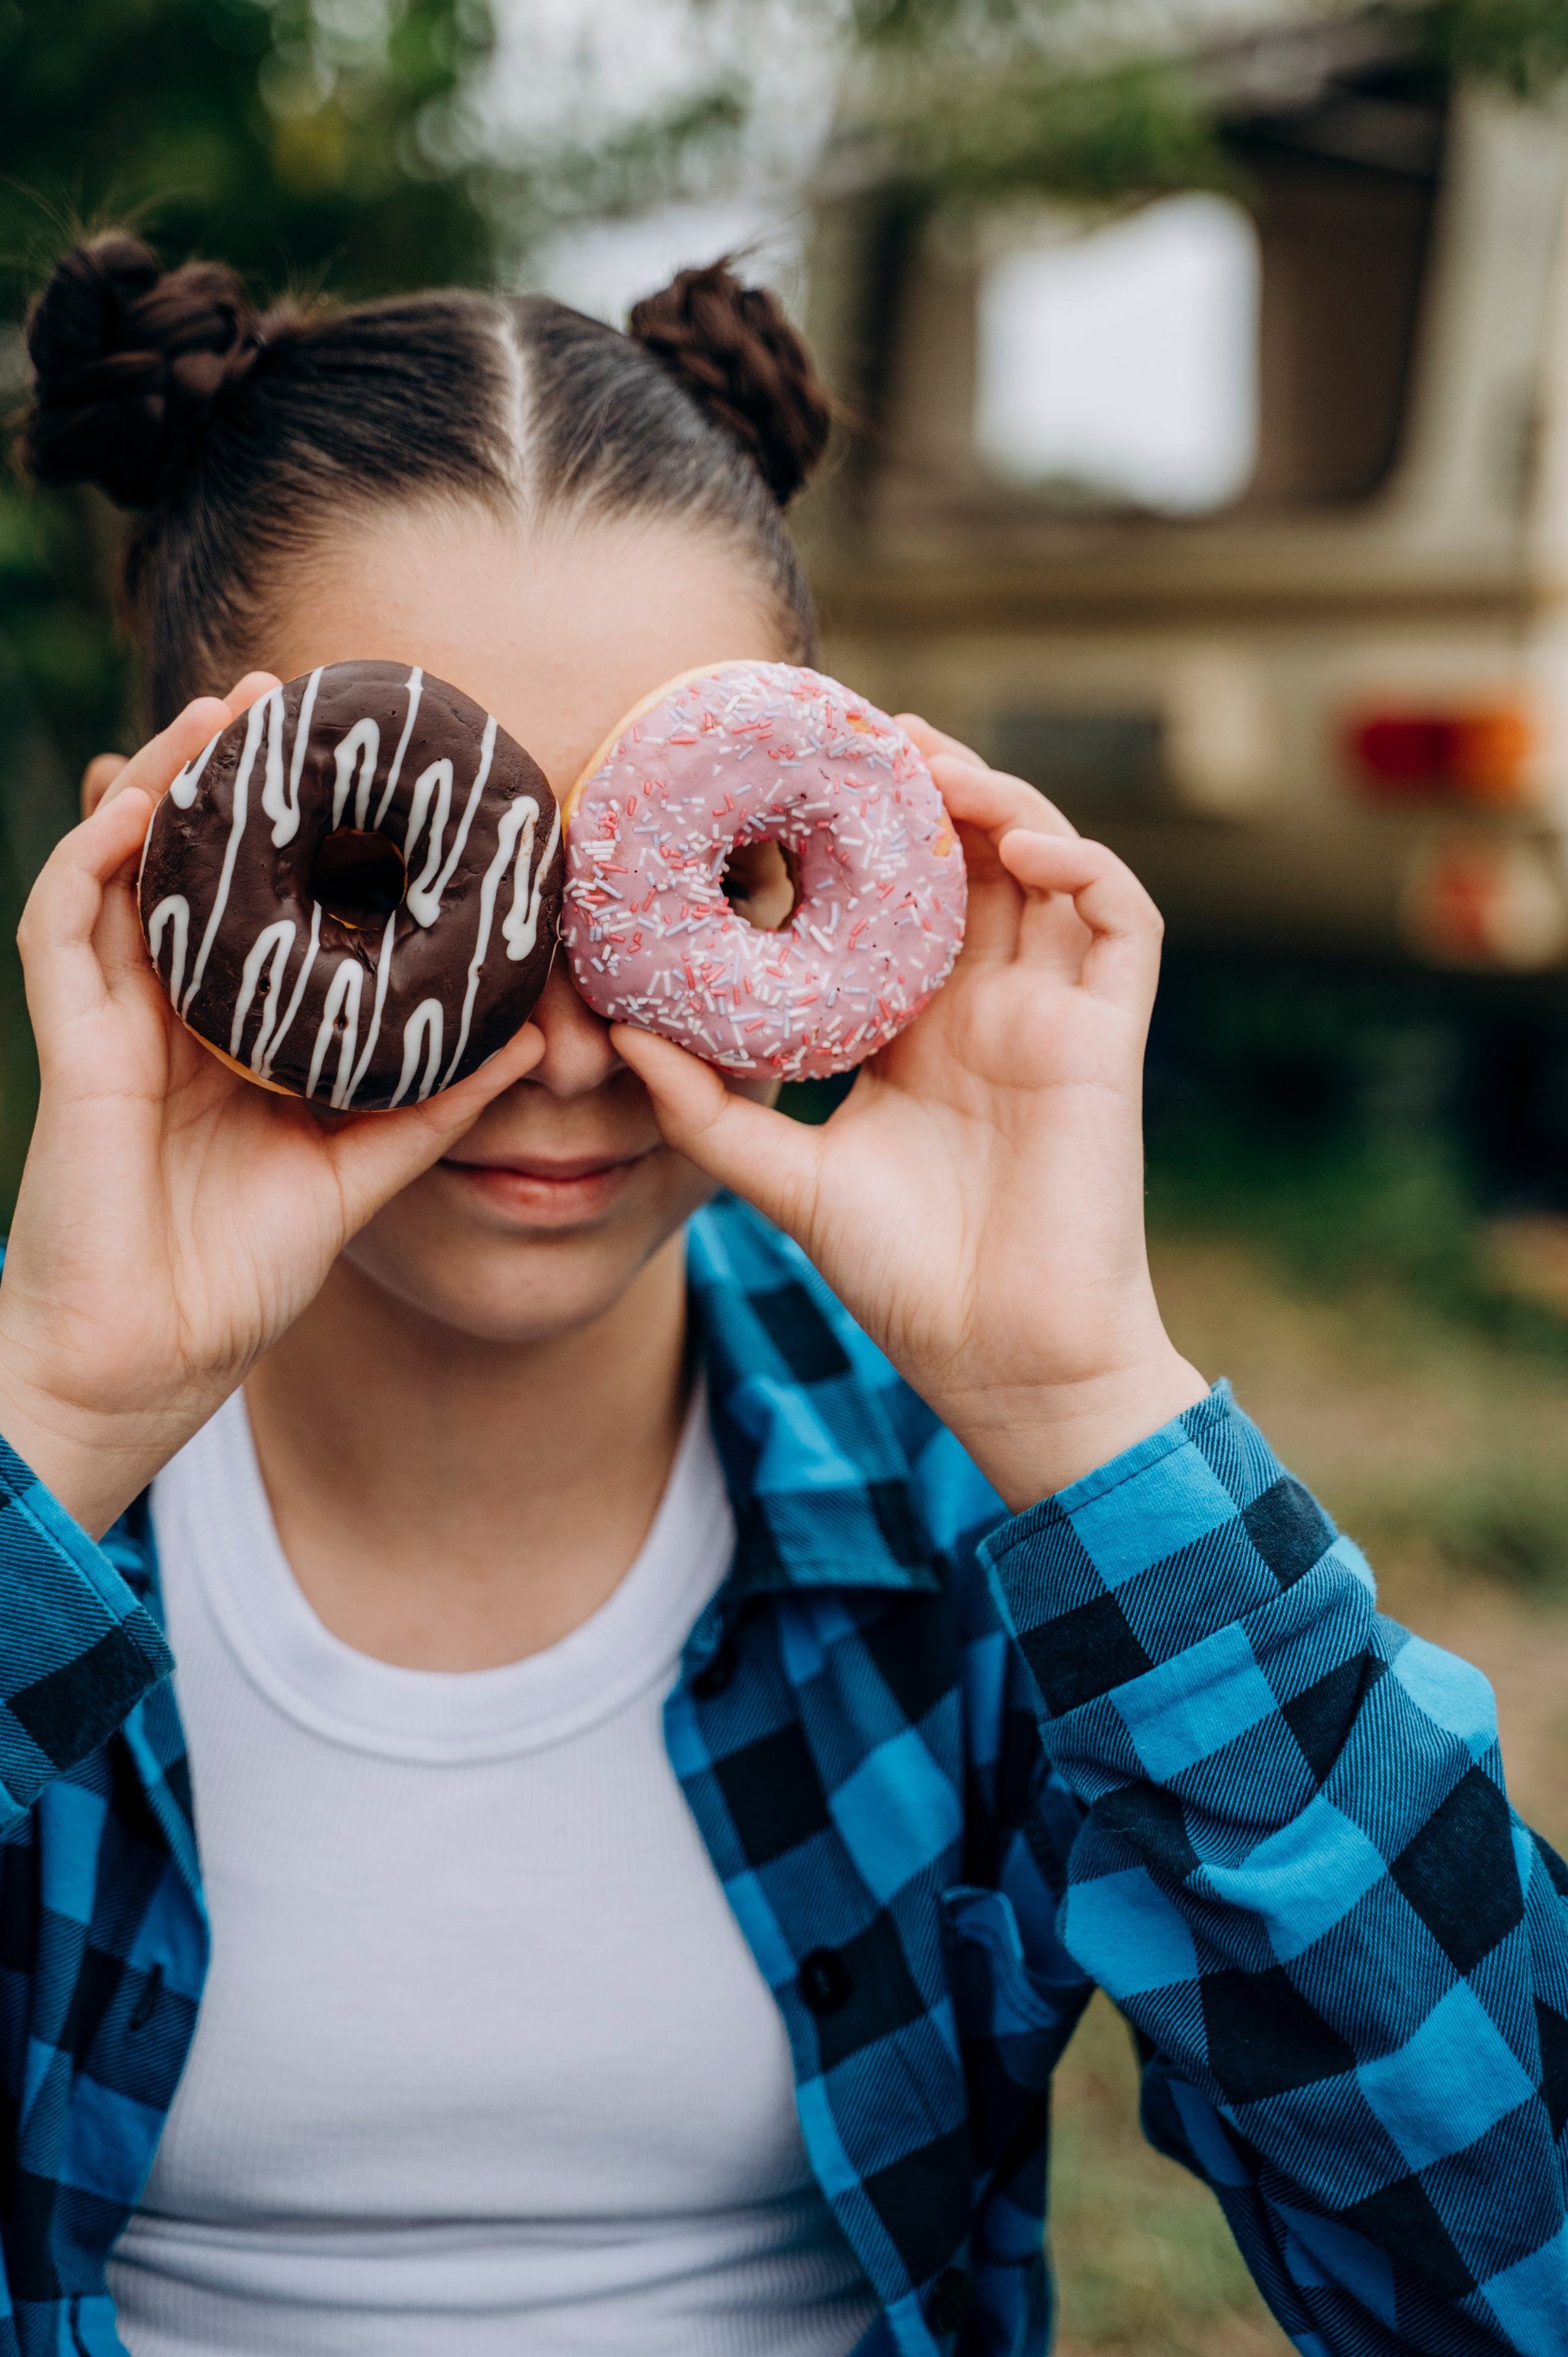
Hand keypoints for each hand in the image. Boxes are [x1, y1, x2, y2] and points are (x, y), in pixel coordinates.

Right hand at [0, 679, 543, 1537]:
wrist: (152, 1361)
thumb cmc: (239, 1276)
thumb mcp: (358, 1173)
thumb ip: (433, 1105)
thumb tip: (527, 1041)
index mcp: (233, 1036)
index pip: (257, 904)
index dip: (293, 830)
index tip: (355, 761)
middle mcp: (170, 1013)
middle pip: (189, 863)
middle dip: (225, 773)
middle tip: (283, 696)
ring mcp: (113, 1022)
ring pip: (121, 867)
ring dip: (161, 782)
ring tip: (219, 714)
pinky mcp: (72, 1045)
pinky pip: (64, 923)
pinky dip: (95, 855)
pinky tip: (140, 800)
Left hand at [613, 720, 1205, 1508]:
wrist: (1003, 1362)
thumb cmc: (905, 1281)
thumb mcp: (784, 1182)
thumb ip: (707, 1112)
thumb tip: (616, 1035)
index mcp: (917, 1028)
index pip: (893, 899)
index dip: (860, 833)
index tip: (792, 776)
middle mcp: (987, 1005)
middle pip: (970, 857)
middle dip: (927, 787)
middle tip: (862, 736)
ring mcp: (1053, 1013)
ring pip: (1047, 863)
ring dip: (1001, 800)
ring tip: (933, 767)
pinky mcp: (1108, 1034)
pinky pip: (1123, 918)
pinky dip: (1084, 864)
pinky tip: (1024, 844)